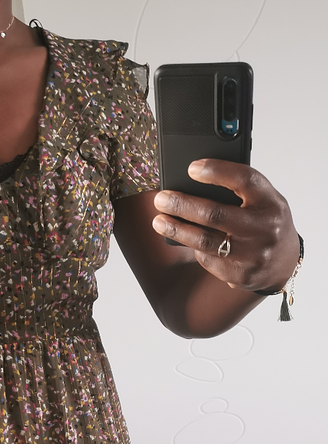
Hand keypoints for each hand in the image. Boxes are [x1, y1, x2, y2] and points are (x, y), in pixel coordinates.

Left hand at [152, 159, 299, 291]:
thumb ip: (239, 190)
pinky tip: (185, 239)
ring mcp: (252, 255)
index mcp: (271, 202)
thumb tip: (194, 179)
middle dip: (182, 205)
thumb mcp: (264, 200)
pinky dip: (194, 248)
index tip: (192, 168)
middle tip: (162, 199)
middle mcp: (264, 229)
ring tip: (159, 220)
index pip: (245, 180)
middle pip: (215, 214)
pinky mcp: (240, 275)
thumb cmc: (267, 223)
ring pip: (205, 241)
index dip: (217, 171)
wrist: (284, 264)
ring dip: (177, 229)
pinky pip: (207, 259)